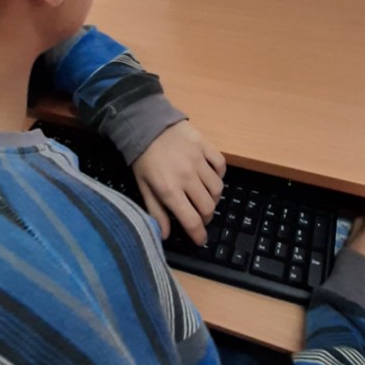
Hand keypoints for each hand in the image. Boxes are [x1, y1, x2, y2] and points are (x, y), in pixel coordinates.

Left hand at [131, 121, 225, 244]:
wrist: (146, 124)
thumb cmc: (143, 158)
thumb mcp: (143, 187)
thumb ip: (156, 211)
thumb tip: (165, 235)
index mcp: (169, 190)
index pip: (192, 220)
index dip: (199, 235)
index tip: (201, 240)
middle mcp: (187, 177)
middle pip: (208, 207)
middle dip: (206, 218)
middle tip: (201, 217)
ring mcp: (198, 160)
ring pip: (218, 189)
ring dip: (214, 199)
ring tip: (206, 198)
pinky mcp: (205, 146)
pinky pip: (221, 165)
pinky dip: (219, 175)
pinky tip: (211, 178)